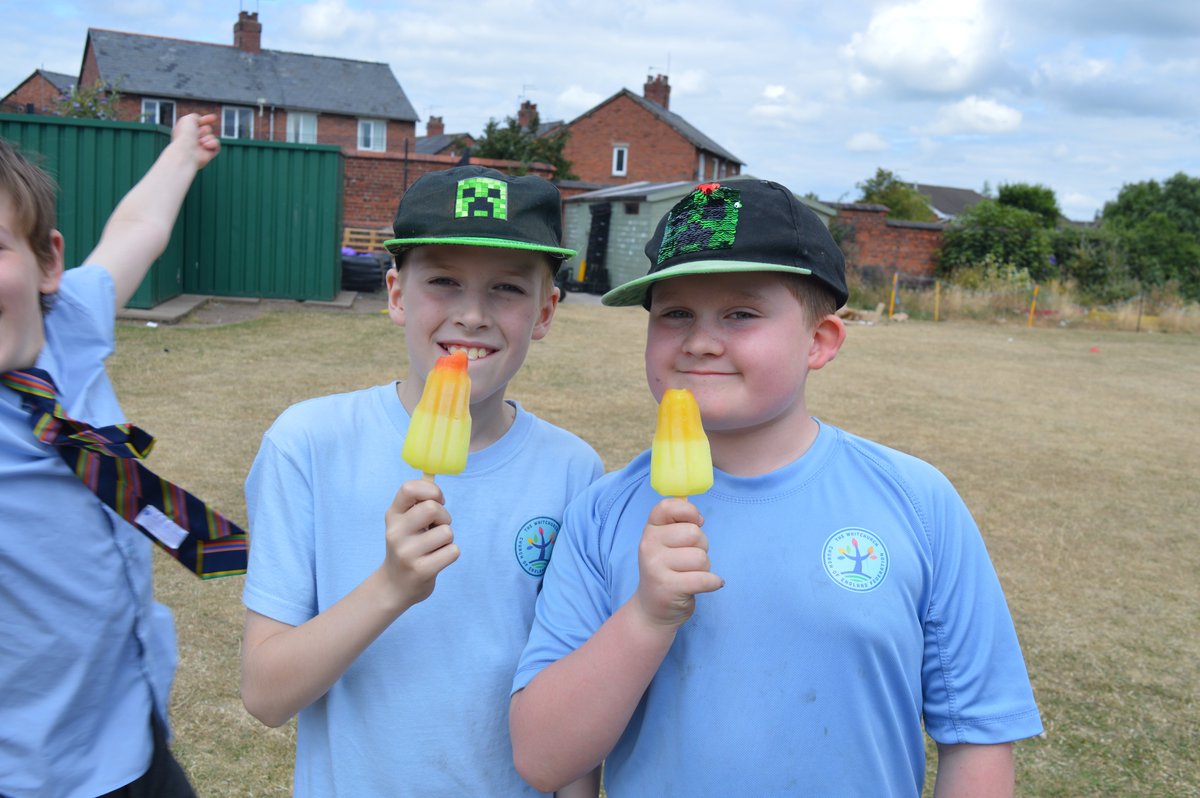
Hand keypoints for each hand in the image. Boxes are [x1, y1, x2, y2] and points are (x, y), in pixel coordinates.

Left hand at [171, 113, 220, 169]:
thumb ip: (196, 117)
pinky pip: (217, 145)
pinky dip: (213, 144)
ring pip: (212, 136)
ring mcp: (201, 147)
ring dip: (207, 137)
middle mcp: (193, 139)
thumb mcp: (188, 119)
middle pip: (207, 129)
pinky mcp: (209, 154)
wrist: (187, 151)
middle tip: (196, 135)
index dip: (206, 120)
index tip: (214, 117)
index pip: (198, 124)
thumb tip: (201, 120)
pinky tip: (206, 146)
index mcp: (186, 131)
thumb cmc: (185, 135)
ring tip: (200, 143)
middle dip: (204, 130)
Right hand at [381, 479, 459, 610]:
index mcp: (392, 515)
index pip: (409, 488)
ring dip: (448, 539)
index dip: (431, 490)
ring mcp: (407, 553)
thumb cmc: (407, 546)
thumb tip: (432, 476)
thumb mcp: (404, 522)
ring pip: (447, 532)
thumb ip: (417, 501)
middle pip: (432, 508)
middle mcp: (395, 532)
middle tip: (438, 527)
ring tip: (434, 547)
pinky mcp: (421, 570)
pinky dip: (451, 554)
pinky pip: (453, 551)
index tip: (437, 500)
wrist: (394, 586)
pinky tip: (436, 560)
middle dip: (444, 516)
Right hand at [632, 498, 722, 632]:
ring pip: (701, 557)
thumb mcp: (665, 544)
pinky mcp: (668, 588)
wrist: (652, 610)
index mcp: (650, 530)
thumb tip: (698, 518)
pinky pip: (705, 579)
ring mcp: (656, 567)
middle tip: (690, 560)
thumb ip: (678, 525)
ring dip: (705, 568)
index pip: (668, 506)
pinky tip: (707, 585)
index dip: (689, 511)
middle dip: (702, 547)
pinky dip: (713, 582)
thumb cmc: (667, 571)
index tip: (696, 522)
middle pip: (694, 533)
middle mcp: (649, 546)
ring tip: (691, 574)